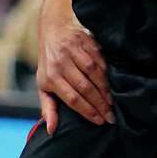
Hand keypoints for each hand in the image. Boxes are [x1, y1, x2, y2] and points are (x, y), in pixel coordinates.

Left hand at [36, 0, 112, 133]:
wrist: (53, 27)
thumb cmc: (49, 61)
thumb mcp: (43, 84)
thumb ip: (48, 107)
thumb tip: (50, 130)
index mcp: (50, 76)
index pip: (71, 98)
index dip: (87, 111)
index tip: (99, 121)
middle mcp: (61, 63)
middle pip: (84, 88)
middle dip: (99, 104)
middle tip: (111, 117)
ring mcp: (73, 51)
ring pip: (93, 73)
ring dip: (105, 90)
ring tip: (113, 103)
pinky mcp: (85, 40)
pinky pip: (99, 59)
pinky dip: (107, 72)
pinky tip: (113, 84)